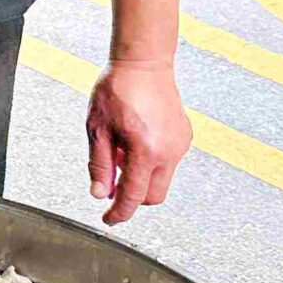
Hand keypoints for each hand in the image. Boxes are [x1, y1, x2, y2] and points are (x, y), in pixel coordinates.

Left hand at [86, 62, 191, 225]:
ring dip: (141, 178)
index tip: (110, 219)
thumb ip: (100, 165)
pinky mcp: (185, 137)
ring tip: (121, 153)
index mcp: (145, 150)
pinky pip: (167, 162)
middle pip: (153, 196)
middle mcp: (169, 150)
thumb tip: (100, 193)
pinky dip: (151, 163)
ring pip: (161, 179)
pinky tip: (135, 143)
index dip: (119, 212)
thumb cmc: (118, 88)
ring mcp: (180, 144)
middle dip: (133, 198)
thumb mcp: (98, 129)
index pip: (133, 196)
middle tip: (112, 187)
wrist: (144, 63)